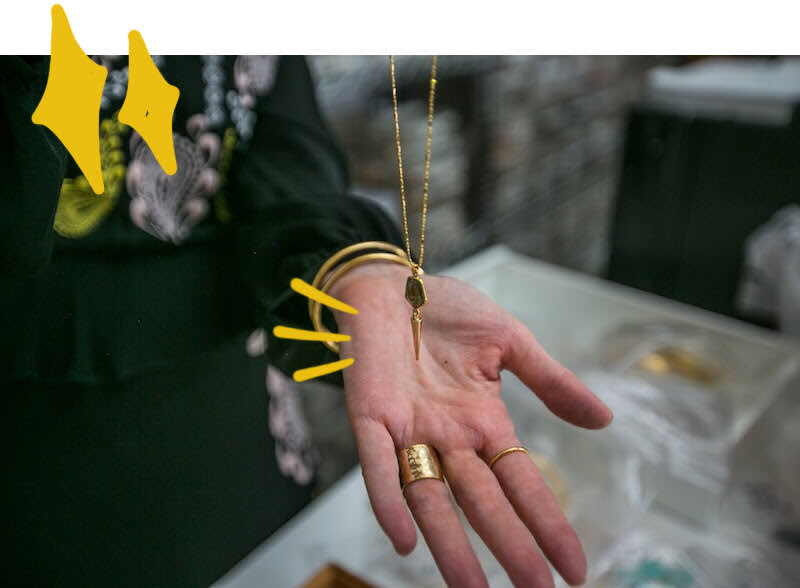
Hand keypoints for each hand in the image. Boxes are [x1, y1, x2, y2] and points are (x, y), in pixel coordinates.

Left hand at [330, 262, 612, 587]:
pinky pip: (377, 465)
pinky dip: (389, 501)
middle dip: (510, 546)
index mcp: (483, 421)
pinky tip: (405, 540)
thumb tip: (604, 420)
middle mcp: (448, 437)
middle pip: (483, 501)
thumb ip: (550, 381)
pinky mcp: (371, 415)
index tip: (574, 569)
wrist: (390, 281)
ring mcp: (409, 430)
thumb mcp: (508, 341)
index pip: (522, 483)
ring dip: (451, 545)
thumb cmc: (444, 310)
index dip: (547, 523)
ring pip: (431, 498)